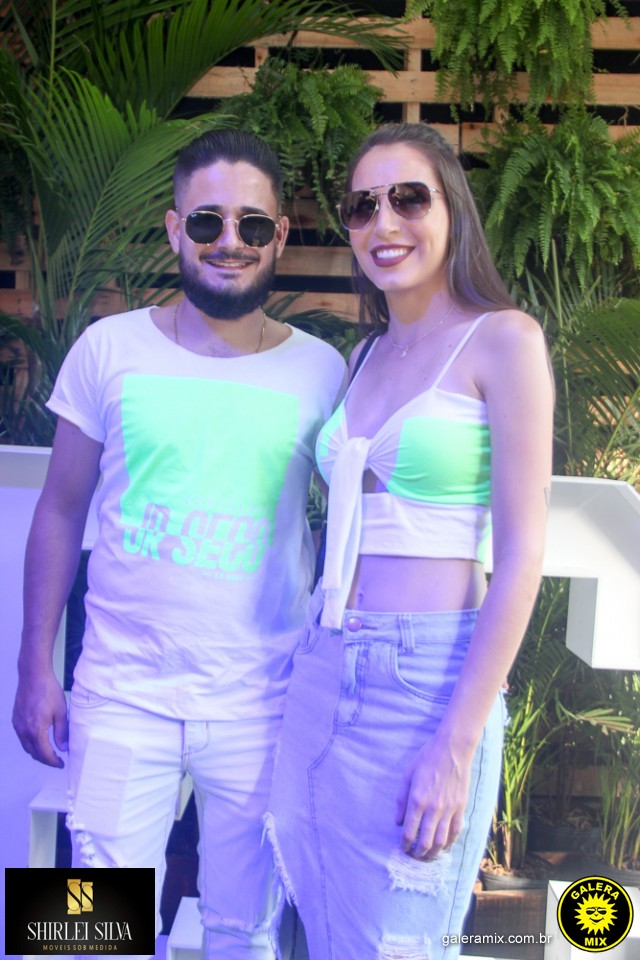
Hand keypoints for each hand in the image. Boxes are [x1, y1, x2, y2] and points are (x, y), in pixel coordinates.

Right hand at [12, 671, 67, 767]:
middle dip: (45, 759)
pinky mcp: (16, 719)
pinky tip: (39, 740)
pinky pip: (22, 738)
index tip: (61, 764)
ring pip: (26, 746)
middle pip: (34, 753)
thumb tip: (63, 747)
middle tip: (57, 760)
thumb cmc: (48, 691)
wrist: (33, 676)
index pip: (44, 754)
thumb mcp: (61, 712)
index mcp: (36, 730)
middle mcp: (24, 730)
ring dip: (37, 752)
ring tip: (49, 752)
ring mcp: (18, 725)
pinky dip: (30, 743)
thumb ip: (62, 732)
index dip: (53, 761)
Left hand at [395, 734, 472, 859]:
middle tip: (414, 855)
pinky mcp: (461, 808)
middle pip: (425, 842)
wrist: (453, 749)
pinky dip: (449, 843)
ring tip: (427, 855)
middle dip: (418, 853)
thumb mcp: (408, 775)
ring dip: (433, 853)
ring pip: (441, 841)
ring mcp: (449, 809)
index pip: (409, 832)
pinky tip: (444, 845)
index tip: (403, 847)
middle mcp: (433, 808)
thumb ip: (401, 800)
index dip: (405, 844)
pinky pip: (456, 832)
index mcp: (417, 800)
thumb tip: (398, 821)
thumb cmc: (427, 759)